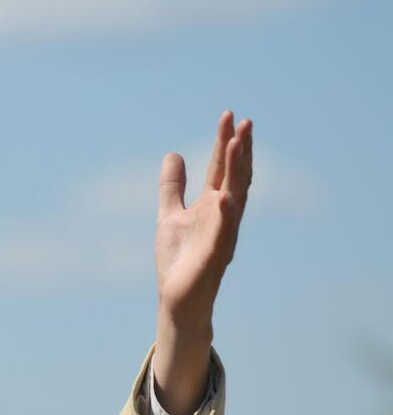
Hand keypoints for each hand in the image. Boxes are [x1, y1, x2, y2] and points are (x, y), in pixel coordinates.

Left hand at [154, 110, 253, 332]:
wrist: (178, 299)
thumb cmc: (179, 260)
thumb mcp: (169, 215)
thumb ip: (172, 187)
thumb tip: (173, 154)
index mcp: (213, 205)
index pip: (222, 168)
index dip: (224, 142)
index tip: (229, 115)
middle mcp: (224, 216)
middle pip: (235, 177)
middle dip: (239, 150)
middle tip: (244, 122)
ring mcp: (223, 235)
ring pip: (235, 199)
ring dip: (237, 173)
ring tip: (237, 145)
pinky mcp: (214, 257)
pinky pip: (223, 234)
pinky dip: (225, 216)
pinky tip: (226, 197)